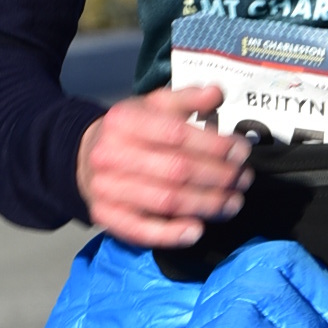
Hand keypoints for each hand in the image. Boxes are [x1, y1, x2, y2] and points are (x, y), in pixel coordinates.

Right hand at [76, 86, 253, 248]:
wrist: (84, 157)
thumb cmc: (129, 131)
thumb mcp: (152, 105)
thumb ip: (185, 99)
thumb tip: (217, 93)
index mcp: (123, 121)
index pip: (176, 134)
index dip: (214, 145)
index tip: (241, 151)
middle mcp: (110, 154)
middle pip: (176, 170)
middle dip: (218, 177)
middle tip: (243, 179)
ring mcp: (106, 188)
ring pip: (166, 201)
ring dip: (207, 205)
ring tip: (233, 203)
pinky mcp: (106, 216)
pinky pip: (141, 230)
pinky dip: (172, 234)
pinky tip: (197, 230)